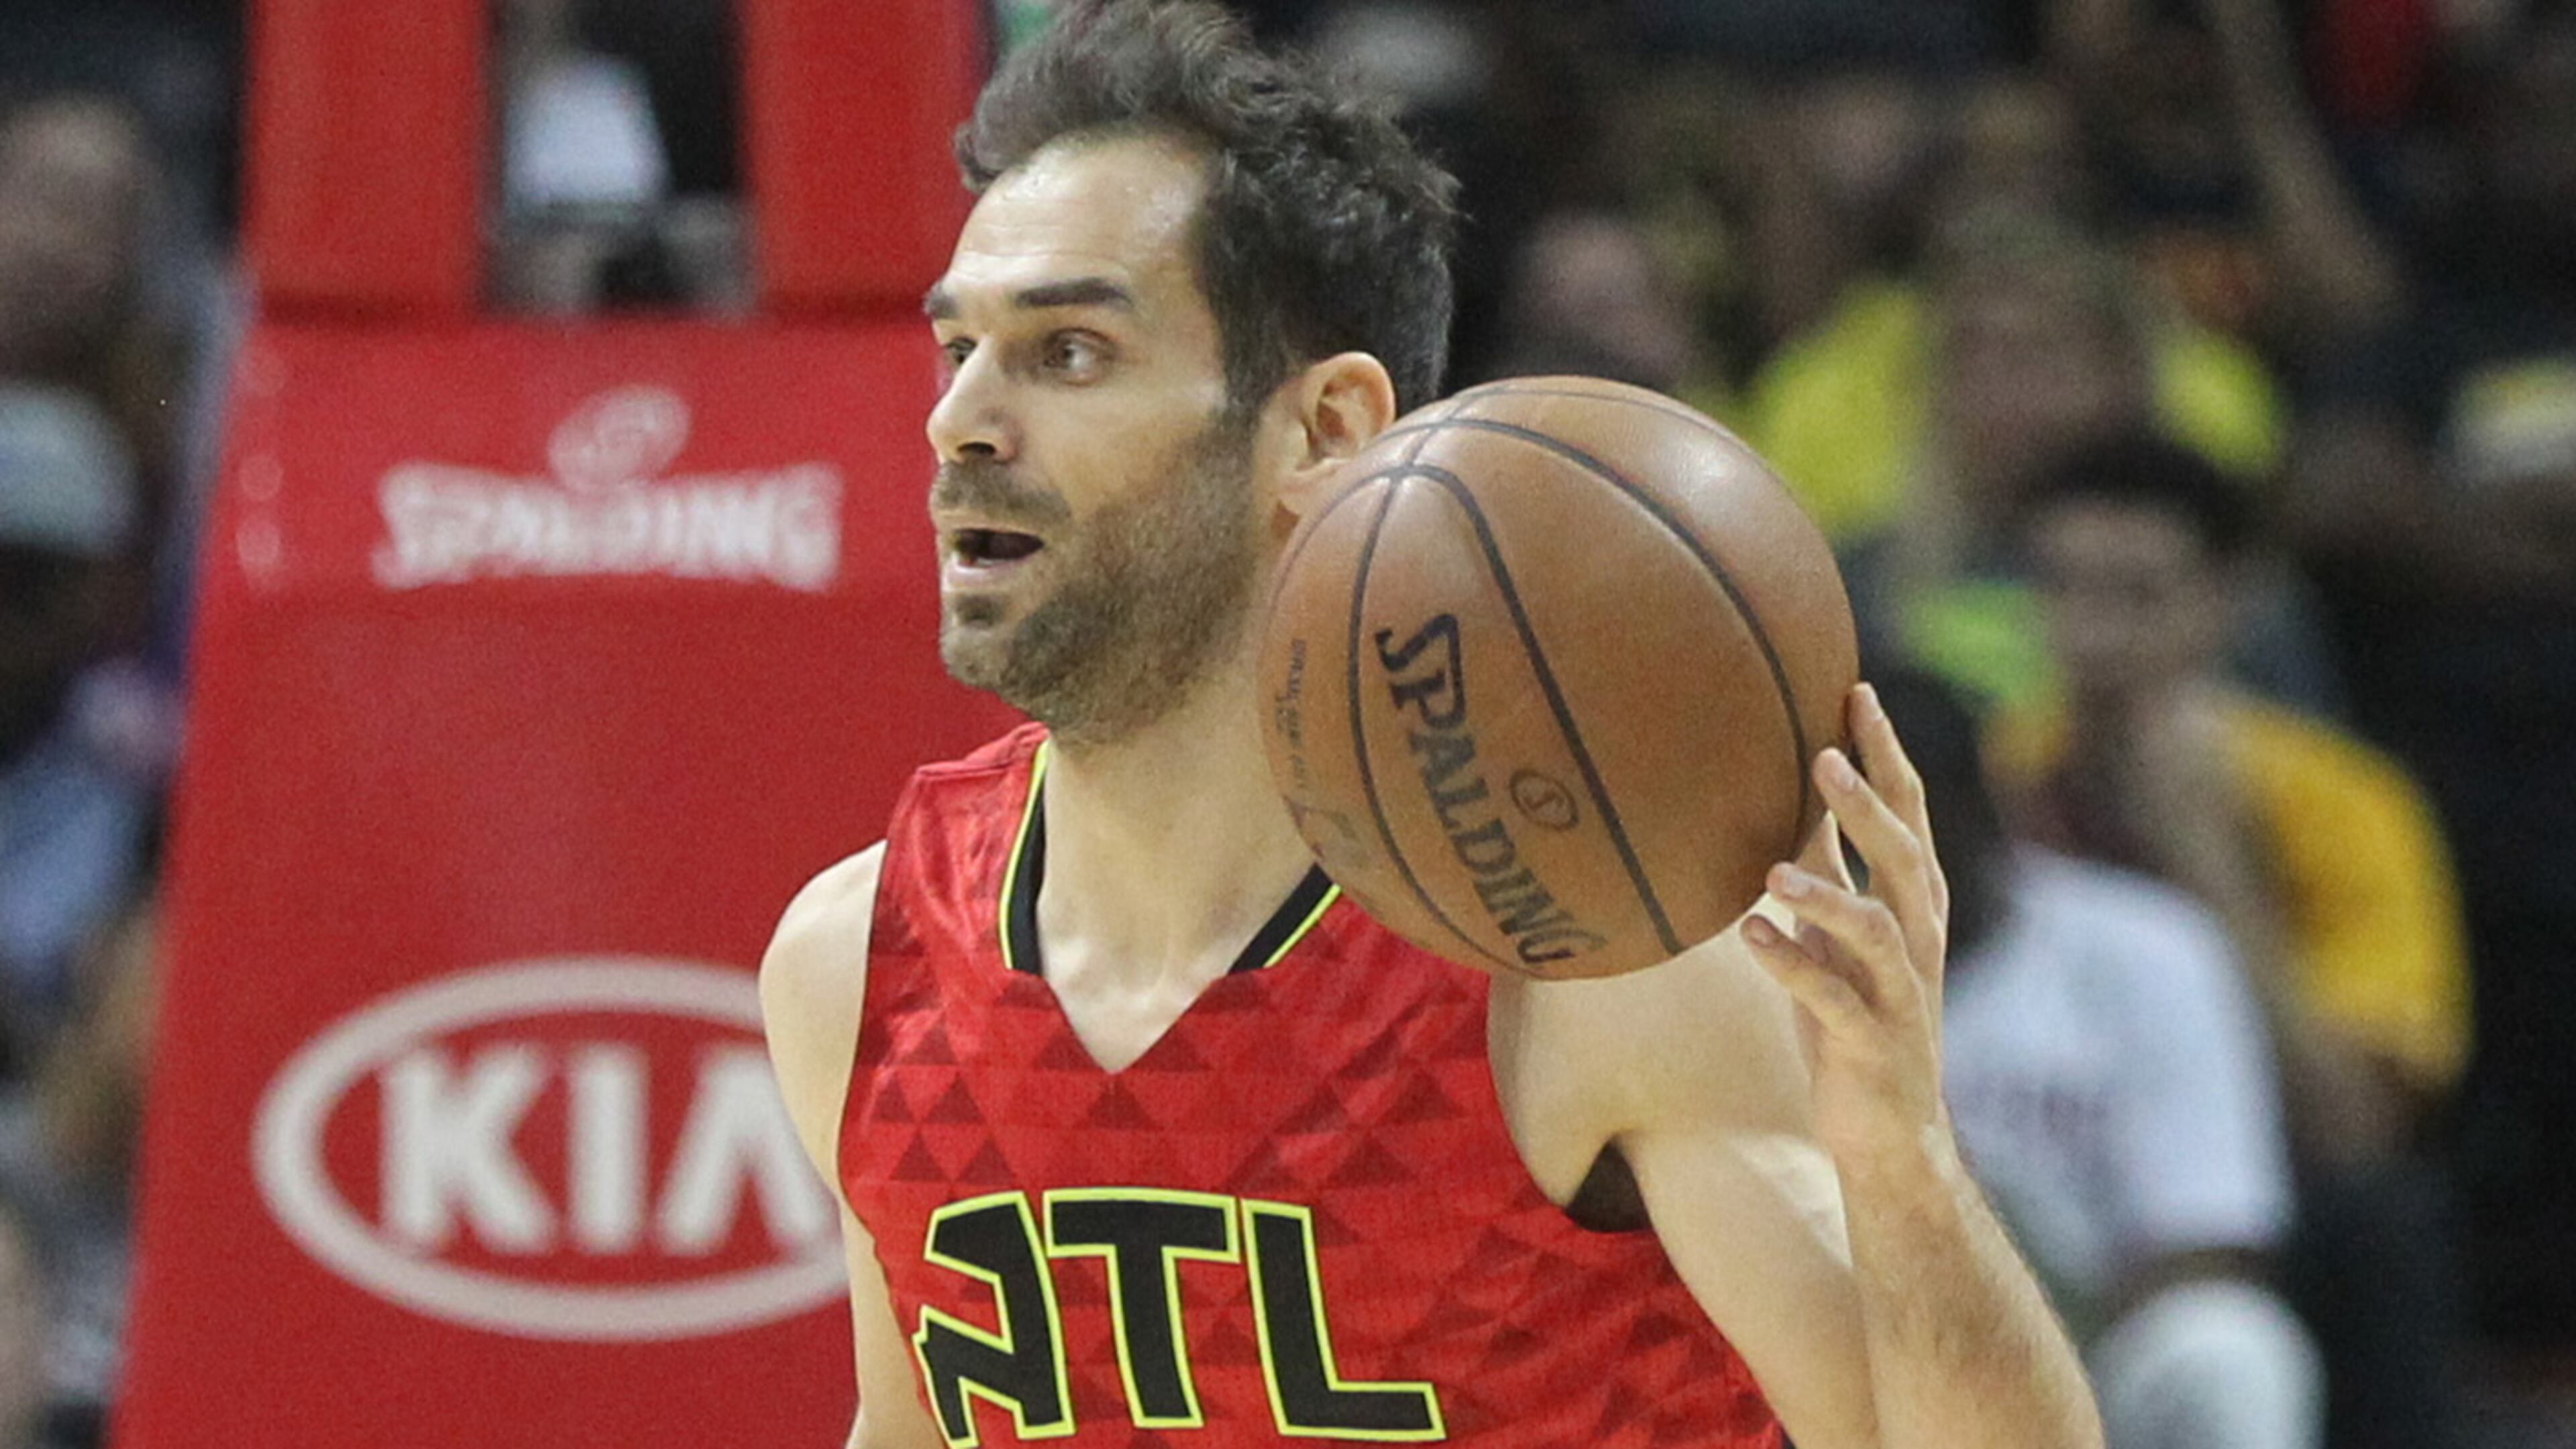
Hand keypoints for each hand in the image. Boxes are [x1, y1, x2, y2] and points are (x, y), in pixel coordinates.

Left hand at [1741, 683, 1955, 1172]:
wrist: (1890, 1135)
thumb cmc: (1854, 1021)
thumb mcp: (1835, 936)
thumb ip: (1822, 869)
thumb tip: (1786, 797)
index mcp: (1912, 905)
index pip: (1908, 814)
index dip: (1885, 755)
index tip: (1855, 692)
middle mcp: (1918, 940)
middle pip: (1904, 856)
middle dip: (1867, 803)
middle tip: (1822, 751)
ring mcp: (1901, 994)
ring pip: (1878, 929)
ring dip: (1827, 894)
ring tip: (1770, 869)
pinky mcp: (1873, 1044)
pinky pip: (1832, 1001)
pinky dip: (1791, 966)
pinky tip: (1749, 935)